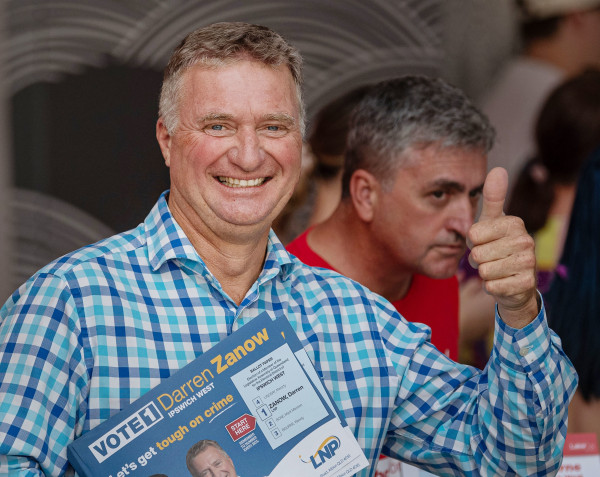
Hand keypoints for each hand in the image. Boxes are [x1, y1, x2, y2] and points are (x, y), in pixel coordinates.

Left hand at [467, 167, 538, 327]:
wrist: (514, 282)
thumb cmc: (497, 246)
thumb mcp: (492, 221)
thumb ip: (493, 197)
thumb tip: (498, 168)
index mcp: (514, 223)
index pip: (473, 234)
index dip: (473, 242)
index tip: (484, 242)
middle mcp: (526, 240)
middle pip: (477, 254)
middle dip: (477, 260)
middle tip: (490, 258)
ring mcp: (529, 263)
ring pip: (484, 271)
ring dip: (484, 274)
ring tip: (496, 269)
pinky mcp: (526, 284)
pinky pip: (492, 286)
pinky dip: (491, 287)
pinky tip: (502, 282)